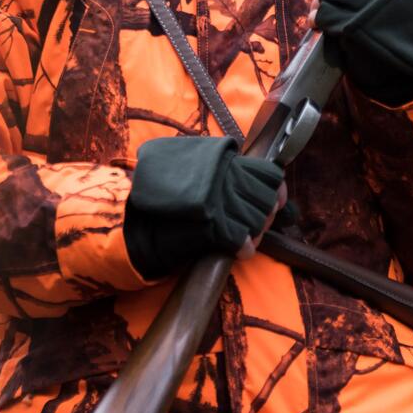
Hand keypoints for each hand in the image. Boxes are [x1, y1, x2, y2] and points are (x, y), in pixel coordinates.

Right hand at [125, 136, 287, 278]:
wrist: (134, 215)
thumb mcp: (193, 165)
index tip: (277, 200)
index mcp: (223, 162)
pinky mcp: (211, 228)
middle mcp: (225, 180)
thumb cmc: (163, 191)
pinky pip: (241, 240)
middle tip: (259, 222)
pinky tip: (240, 250)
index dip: (276, 188)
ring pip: (257, 220)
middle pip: (265, 200)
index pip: (267, 173)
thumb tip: (251, 179)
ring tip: (248, 236)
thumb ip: (221, 168)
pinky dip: (244, 248)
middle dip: (266, 214)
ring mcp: (219, 203)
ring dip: (257, 231)